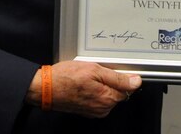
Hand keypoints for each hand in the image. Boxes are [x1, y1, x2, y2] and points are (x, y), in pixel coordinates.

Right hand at [27, 61, 141, 117]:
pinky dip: (94, 91)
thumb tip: (135, 82)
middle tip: (95, 72)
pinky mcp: (87, 111)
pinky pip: (97, 99)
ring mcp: (94, 111)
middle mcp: (102, 108)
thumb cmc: (65, 77)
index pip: (127, 88)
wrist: (45, 88)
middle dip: (110, 80)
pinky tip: (83, 84)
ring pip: (107, 95)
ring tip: (87, 77)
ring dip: (101, 86)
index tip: (111, 69)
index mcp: (107, 98)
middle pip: (117, 92)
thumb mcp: (94, 70)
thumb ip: (118, 78)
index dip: (121, 76)